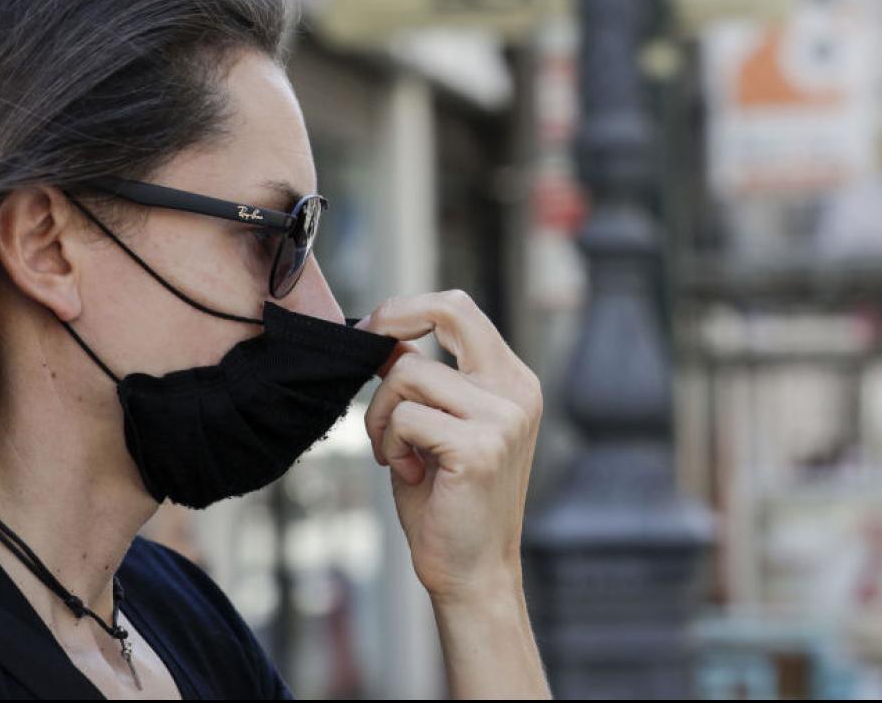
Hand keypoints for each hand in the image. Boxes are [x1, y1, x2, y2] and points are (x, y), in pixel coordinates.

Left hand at [356, 290, 542, 604]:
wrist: (472, 573)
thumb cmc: (448, 503)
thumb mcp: (435, 427)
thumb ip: (422, 381)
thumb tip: (385, 338)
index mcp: (513, 381)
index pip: (461, 309)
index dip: (409, 308)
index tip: (374, 330)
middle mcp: (517, 390)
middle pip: (448, 310)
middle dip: (393, 318)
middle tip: (365, 348)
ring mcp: (503, 417)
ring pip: (408, 372)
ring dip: (382, 415)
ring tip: (396, 454)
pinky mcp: (480, 447)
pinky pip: (406, 416)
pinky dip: (390, 443)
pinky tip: (408, 474)